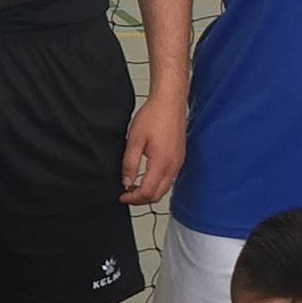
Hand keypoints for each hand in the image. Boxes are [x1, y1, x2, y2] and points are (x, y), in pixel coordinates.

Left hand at [121, 89, 186, 204]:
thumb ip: (130, 164)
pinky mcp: (180, 158)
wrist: (170, 102)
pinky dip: (157, 184)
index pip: (147, 193)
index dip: (132, 199)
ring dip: (149, 192)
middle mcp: (173, 167)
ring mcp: (178, 163)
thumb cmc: (154, 116)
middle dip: (140, 199)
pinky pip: (170, 179)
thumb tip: (126, 182)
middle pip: (157, 195)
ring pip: (164, 189)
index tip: (121, 196)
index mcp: (161, 163)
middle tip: (126, 194)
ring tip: (134, 186)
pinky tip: (147, 176)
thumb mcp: (134, 140)